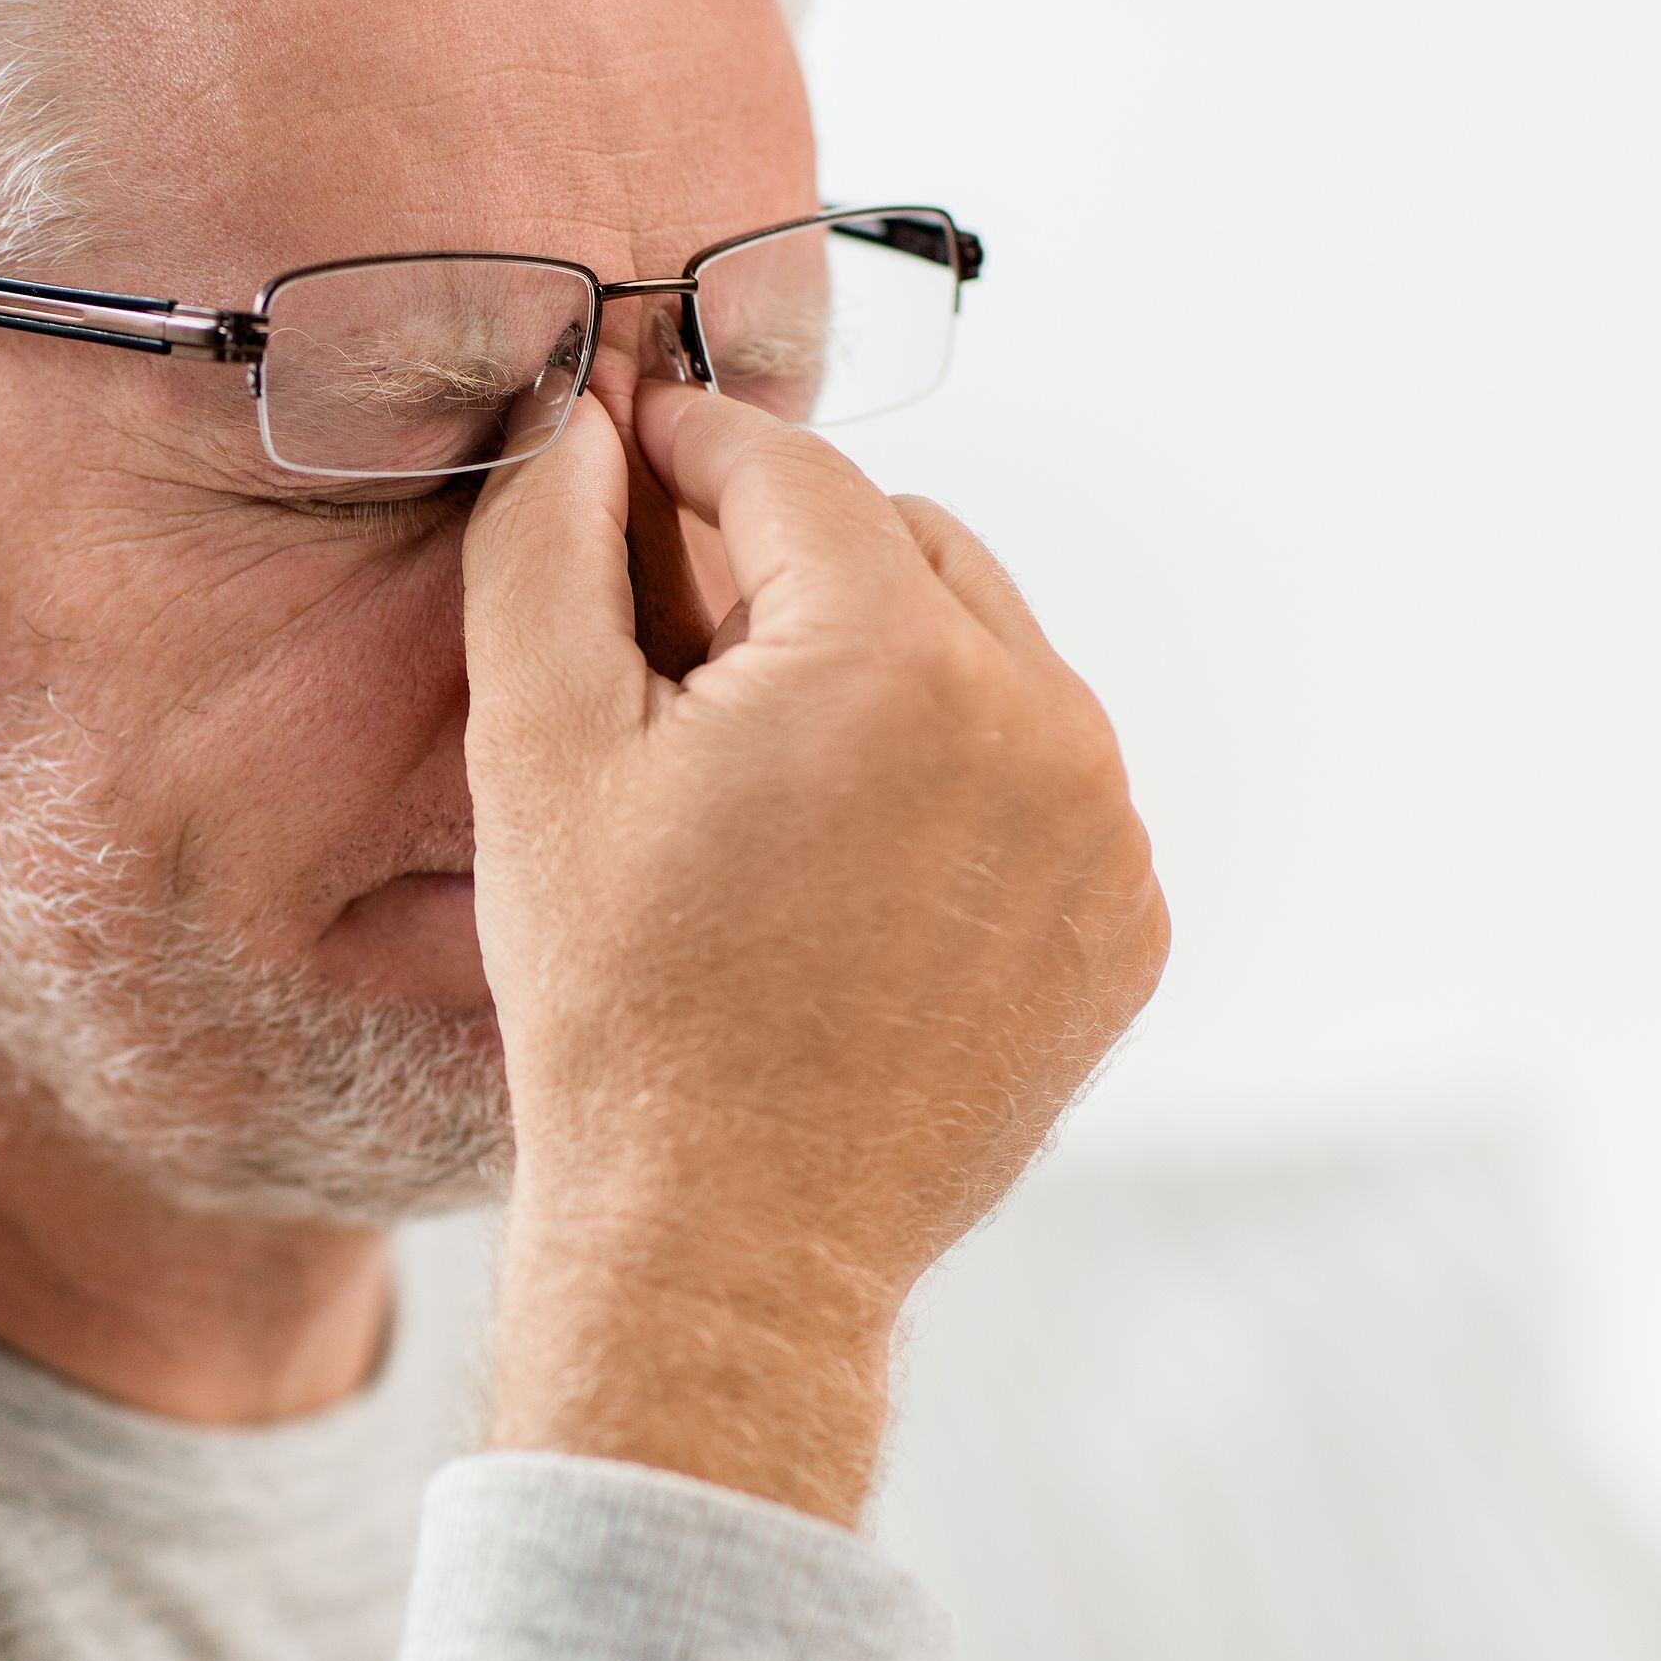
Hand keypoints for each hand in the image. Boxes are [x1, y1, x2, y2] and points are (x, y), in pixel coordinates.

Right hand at [460, 382, 1169, 1525]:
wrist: (727, 1241)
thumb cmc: (619, 1005)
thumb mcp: (539, 753)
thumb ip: (545, 547)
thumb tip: (572, 419)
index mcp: (892, 657)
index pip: (790, 470)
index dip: (691, 445)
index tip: (630, 448)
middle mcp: (1038, 722)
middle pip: (902, 545)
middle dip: (788, 557)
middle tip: (678, 631)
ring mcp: (1101, 832)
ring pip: (983, 655)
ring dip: (878, 660)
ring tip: (761, 759)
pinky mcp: (1121, 925)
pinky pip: (1038, 780)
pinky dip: (952, 776)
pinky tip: (846, 859)